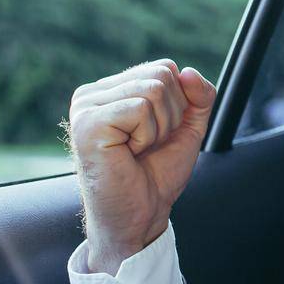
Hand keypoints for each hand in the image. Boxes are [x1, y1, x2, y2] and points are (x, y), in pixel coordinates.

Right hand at [63, 58, 216, 272]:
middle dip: (171, 116)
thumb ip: (198, 96)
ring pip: (154, 90)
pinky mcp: (87, 123)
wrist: (141, 215)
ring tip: (138, 150)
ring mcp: (85, 107)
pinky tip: (128, 153)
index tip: (158, 135)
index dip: (178, 104)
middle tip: (148, 146)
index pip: (164, 68)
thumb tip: (189, 71)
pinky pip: (140, 109)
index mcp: (110, 89)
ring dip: (160, 129)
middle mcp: (92, 93)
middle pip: (162, 75)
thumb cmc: (157, 174)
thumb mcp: (188, 127)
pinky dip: (147, 137)